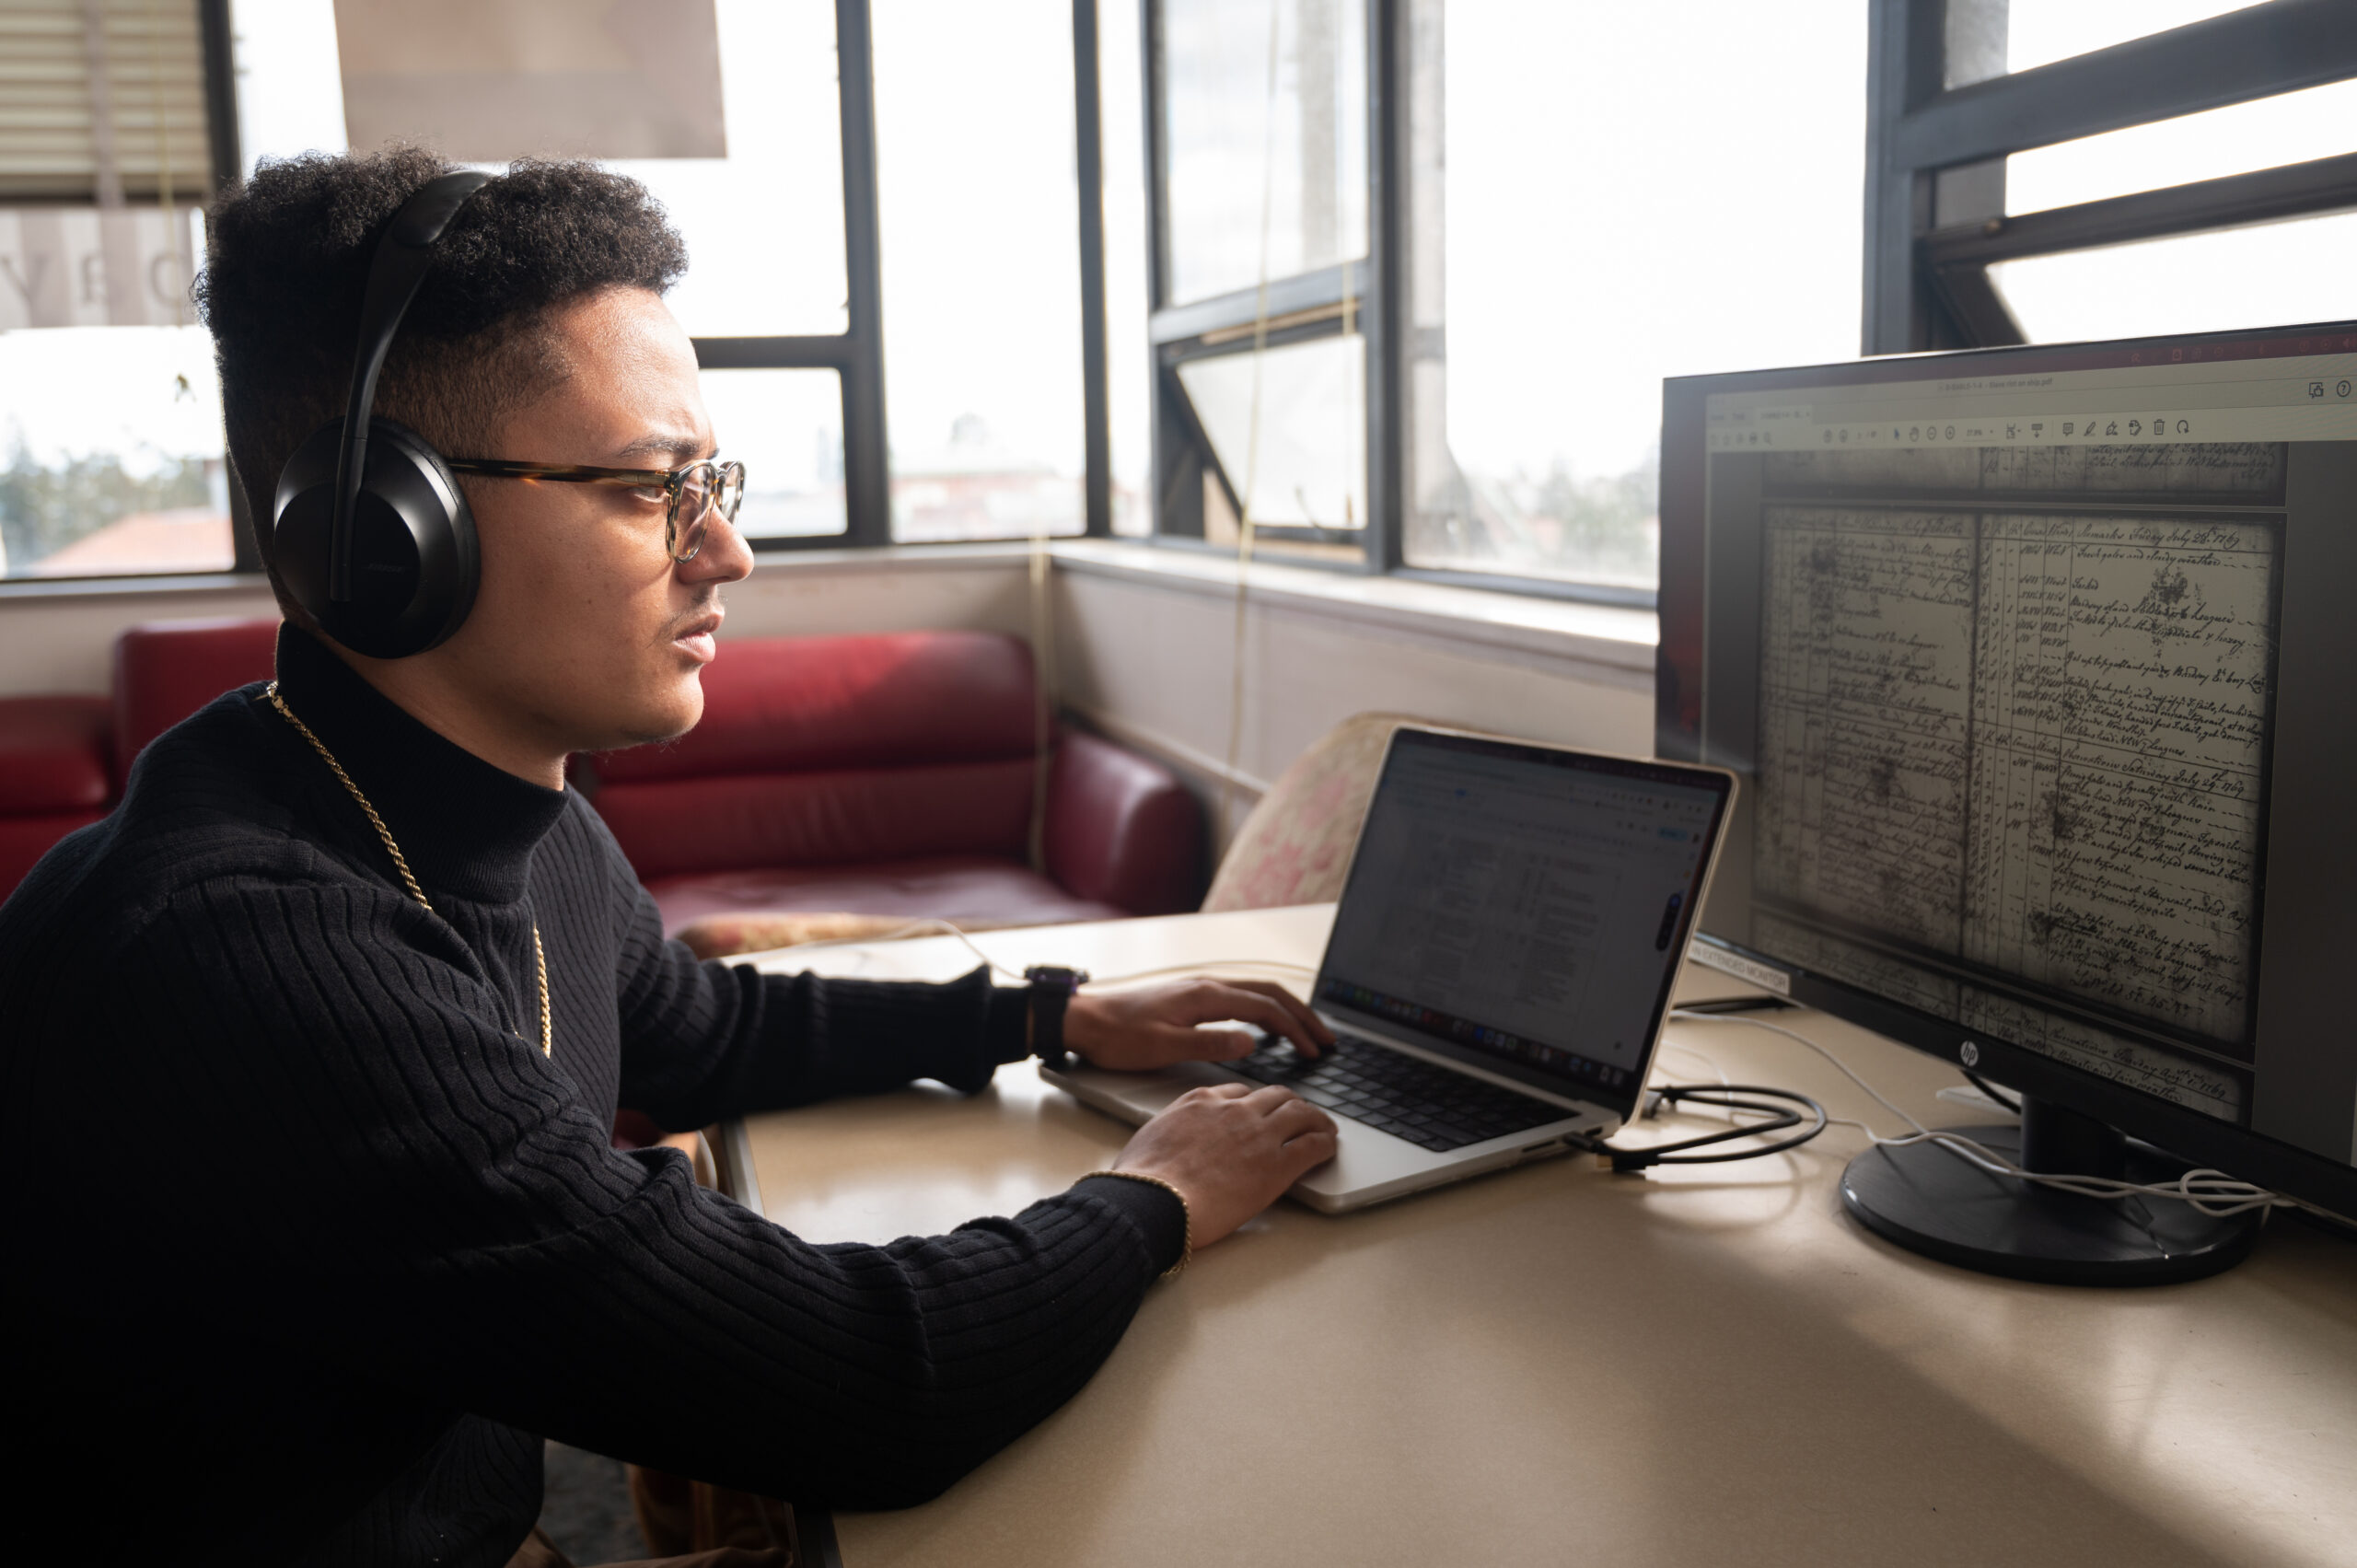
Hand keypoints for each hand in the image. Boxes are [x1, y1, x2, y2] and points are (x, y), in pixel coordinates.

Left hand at [1063, 978, 1334, 1071]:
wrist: (1083, 1020)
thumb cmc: (1118, 1036)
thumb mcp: (1164, 1048)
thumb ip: (1210, 1045)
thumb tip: (1251, 1044)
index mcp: (1206, 996)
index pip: (1266, 1008)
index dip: (1295, 1030)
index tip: (1315, 1051)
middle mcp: (1207, 985)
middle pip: (1269, 994)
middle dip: (1303, 1015)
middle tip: (1326, 1039)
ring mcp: (1200, 988)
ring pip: (1257, 992)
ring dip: (1286, 1011)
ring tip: (1307, 1032)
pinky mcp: (1191, 996)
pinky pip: (1241, 997)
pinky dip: (1265, 1009)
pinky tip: (1266, 1028)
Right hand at [1112, 1082, 1338, 1246]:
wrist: (1152, 1200)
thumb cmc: (1141, 1180)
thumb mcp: (1150, 1138)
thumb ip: (1170, 1132)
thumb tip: (1166, 1146)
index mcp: (1201, 1101)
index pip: (1238, 1091)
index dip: (1254, 1102)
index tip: (1259, 1112)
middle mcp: (1234, 1110)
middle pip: (1275, 1095)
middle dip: (1289, 1104)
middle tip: (1299, 1116)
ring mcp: (1258, 1135)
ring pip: (1300, 1113)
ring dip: (1316, 1119)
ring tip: (1324, 1128)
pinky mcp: (1277, 1164)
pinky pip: (1313, 1144)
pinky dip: (1325, 1143)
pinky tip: (1329, 1147)